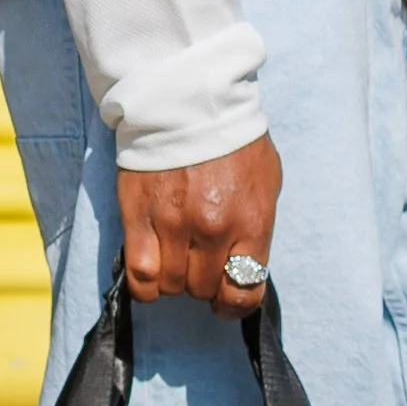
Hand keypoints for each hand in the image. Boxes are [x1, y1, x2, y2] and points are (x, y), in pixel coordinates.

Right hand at [117, 135, 282, 314]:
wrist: (187, 101)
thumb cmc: (233, 139)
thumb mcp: (267, 180)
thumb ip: (258, 225)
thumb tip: (245, 262)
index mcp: (251, 221)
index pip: (245, 291)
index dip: (234, 304)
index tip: (226, 300)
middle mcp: (213, 230)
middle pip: (204, 289)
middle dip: (203, 283)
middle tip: (199, 262)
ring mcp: (173, 225)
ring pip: (171, 286)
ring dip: (174, 280)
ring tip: (175, 259)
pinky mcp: (138, 218)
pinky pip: (140, 276)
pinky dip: (145, 284)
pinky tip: (151, 269)